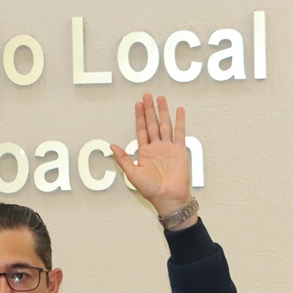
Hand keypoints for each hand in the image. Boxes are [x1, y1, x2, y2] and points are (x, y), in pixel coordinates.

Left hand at [110, 94, 194, 222]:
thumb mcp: (132, 174)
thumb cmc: (150, 189)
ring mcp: (168, 148)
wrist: (168, 197)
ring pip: (165, 125)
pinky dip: (180, 121)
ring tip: (161, 98)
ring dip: (163, 111)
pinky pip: (180, 133)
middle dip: (150, 109)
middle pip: (152, 124)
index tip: (138, 104)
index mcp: (144, 152)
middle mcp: (156, 147)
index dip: (139, 117)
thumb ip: (123, 159)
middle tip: (147, 95)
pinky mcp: (180, 150)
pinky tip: (179, 110)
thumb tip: (112, 145)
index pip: (141, 130)